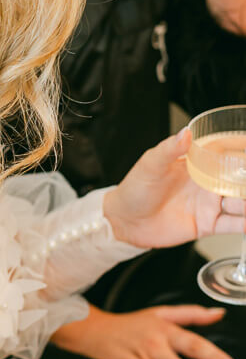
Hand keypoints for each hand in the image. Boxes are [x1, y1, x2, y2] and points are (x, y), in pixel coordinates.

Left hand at [103, 129, 244, 249]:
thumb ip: (169, 149)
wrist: (124, 221)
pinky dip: (243, 224)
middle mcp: (207, 183)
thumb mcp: (150, 164)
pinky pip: (232, 224)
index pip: (225, 152)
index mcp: (196, 164)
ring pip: (240, 201)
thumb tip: (185, 133)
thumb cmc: (135, 189)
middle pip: (238, 178)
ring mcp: (209, 204)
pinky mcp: (208, 225)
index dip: (241, 147)